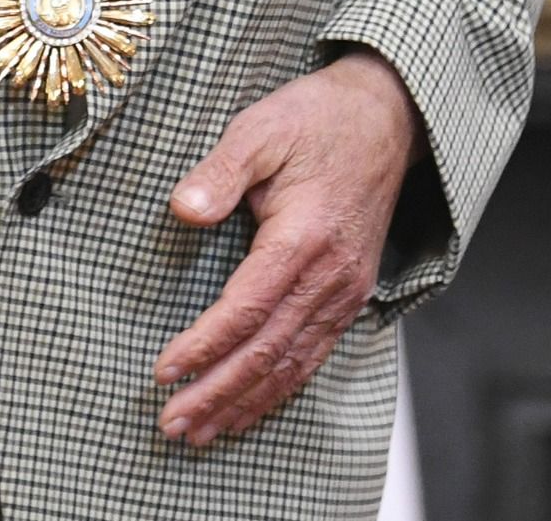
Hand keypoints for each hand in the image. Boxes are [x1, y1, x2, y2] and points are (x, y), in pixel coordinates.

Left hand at [156, 52, 417, 450]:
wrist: (387, 117)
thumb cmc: (319, 120)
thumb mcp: (263, 127)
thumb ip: (222, 170)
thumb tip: (183, 210)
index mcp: (304, 236)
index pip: (246, 309)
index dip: (203, 346)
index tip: (163, 373)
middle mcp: (331, 274)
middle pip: (267, 351)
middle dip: (216, 393)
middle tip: (171, 425)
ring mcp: (346, 288)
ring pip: (291, 363)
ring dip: (244, 402)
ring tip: (201, 433)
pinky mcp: (352, 293)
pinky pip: (314, 354)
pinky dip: (280, 389)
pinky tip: (251, 407)